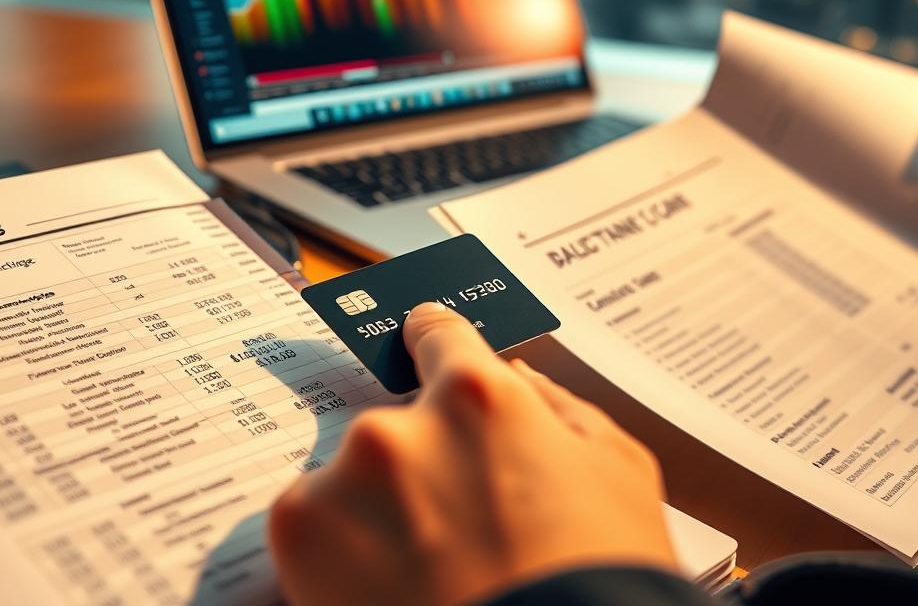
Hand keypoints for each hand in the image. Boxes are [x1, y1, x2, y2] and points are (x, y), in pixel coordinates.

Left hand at [267, 303, 676, 605]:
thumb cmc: (599, 575)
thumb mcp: (619, 475)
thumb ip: (562, 410)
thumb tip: (520, 381)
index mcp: (478, 399)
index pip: (437, 337)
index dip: (435, 345)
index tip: (422, 349)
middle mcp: (397, 430)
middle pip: (399, 430)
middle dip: (422, 471)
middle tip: (458, 530)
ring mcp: (340, 487)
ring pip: (353, 486)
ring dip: (379, 518)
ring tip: (426, 575)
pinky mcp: (298, 543)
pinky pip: (313, 534)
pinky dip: (338, 561)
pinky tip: (389, 592)